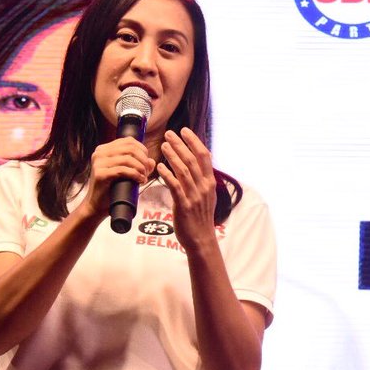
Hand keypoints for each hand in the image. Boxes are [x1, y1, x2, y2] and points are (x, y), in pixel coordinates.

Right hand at [84, 136, 154, 214]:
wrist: (97, 206)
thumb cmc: (113, 189)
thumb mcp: (127, 174)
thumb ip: (139, 165)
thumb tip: (151, 161)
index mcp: (105, 149)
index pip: (129, 141)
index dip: (143, 150)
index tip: (146, 163)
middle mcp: (100, 153)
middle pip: (130, 148)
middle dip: (143, 160)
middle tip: (147, 172)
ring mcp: (98, 163)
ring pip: (128, 159)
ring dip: (141, 168)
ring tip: (144, 177)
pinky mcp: (100, 174)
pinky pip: (123, 170)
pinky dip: (135, 174)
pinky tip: (140, 180)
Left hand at [158, 128, 218, 251]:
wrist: (201, 238)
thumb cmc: (200, 217)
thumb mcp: (206, 195)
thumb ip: (203, 178)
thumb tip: (200, 161)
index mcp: (210, 182)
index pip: (204, 156)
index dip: (194, 141)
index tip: (184, 130)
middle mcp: (204, 187)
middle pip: (192, 160)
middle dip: (180, 144)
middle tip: (169, 133)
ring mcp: (195, 196)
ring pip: (184, 170)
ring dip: (173, 156)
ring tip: (163, 145)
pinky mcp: (184, 205)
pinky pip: (175, 186)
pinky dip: (167, 175)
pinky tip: (159, 167)